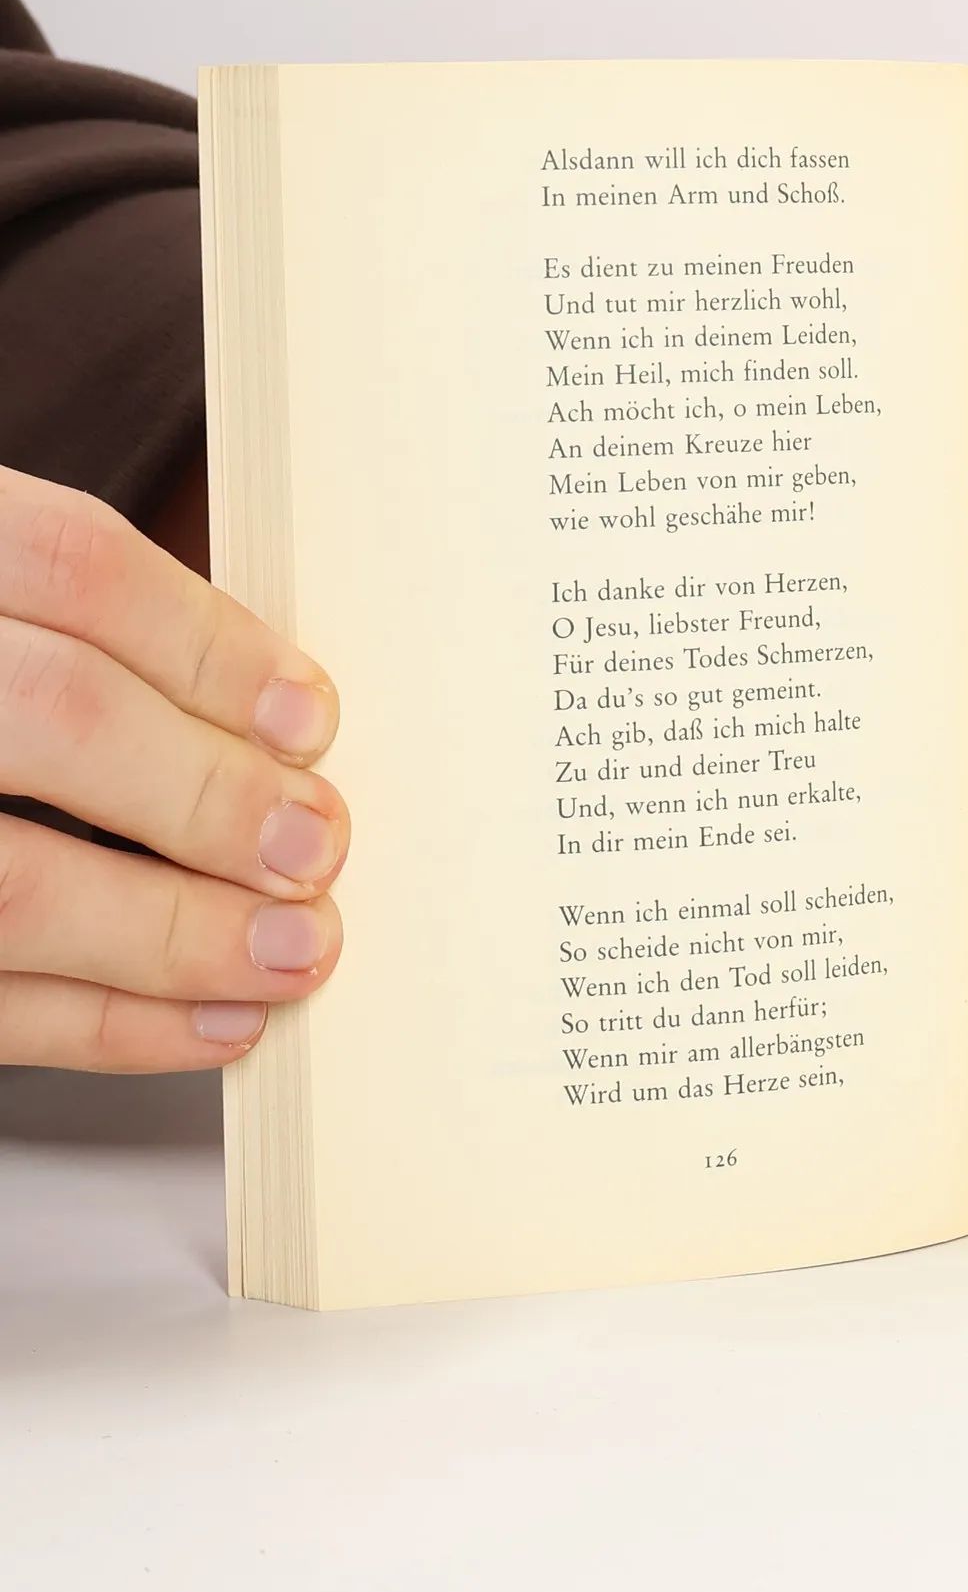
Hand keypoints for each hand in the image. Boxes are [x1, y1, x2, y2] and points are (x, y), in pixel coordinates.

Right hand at [0, 467, 346, 1070]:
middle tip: (314, 845)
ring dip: (177, 932)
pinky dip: (108, 1025)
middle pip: (54, 712)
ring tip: (293, 949)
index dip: (210, 645)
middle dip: (209, 794)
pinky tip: (213, 1021)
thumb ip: (73, 639)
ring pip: (9, 885)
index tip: (309, 720)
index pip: (70, 566)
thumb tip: (273, 727)